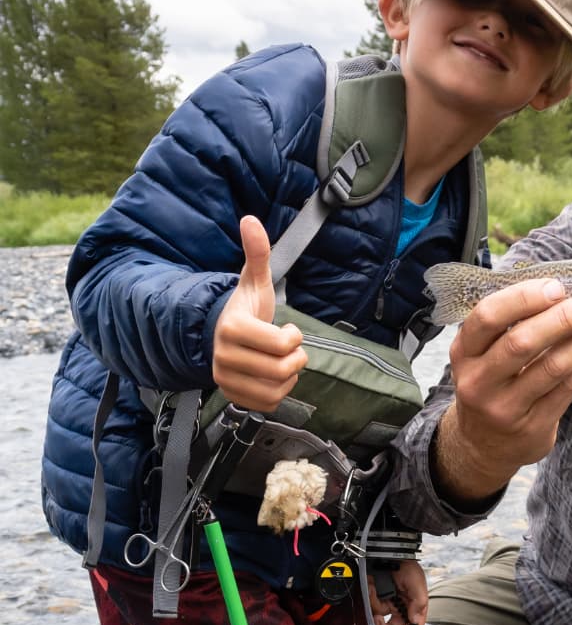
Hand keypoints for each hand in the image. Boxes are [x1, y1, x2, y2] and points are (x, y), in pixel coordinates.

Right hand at [212, 216, 307, 409]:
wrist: (223, 332)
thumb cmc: (246, 307)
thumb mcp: (256, 280)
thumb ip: (257, 252)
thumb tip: (250, 220)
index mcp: (232, 327)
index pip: (280, 344)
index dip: (294, 337)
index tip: (288, 329)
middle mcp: (224, 356)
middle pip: (280, 370)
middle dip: (295, 359)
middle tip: (291, 348)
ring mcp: (225, 378)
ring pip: (274, 391)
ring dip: (288, 377)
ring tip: (282, 362)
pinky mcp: (231, 395)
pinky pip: (267, 404)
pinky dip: (278, 393)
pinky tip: (273, 377)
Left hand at [368, 559, 427, 624]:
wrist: (390, 552)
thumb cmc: (408, 567)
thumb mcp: (418, 584)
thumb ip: (418, 604)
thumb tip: (415, 623)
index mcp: (414, 608)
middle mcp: (400, 609)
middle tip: (378, 620)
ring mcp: (387, 604)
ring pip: (378, 617)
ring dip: (375, 604)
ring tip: (374, 589)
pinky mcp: (375, 599)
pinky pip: (370, 605)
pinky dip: (370, 596)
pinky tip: (371, 585)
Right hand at [433, 277, 571, 501]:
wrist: (484, 445)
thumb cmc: (491, 384)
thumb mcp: (482, 355)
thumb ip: (510, 324)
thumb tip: (563, 288)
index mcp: (464, 353)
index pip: (488, 317)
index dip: (523, 298)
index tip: (556, 286)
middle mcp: (478, 382)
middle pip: (521, 343)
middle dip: (562, 318)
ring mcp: (505, 408)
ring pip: (550, 368)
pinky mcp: (533, 427)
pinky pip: (566, 388)